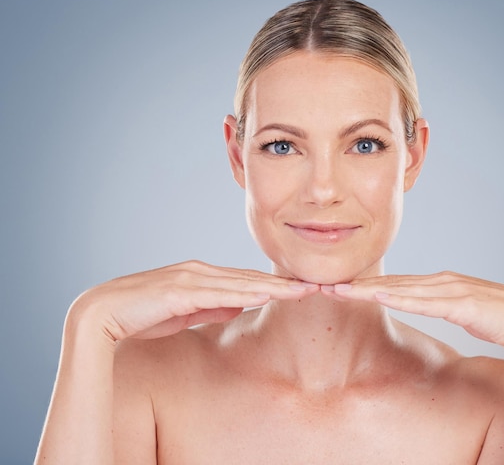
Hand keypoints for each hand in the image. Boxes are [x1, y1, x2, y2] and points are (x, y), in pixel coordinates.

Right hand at [69, 260, 314, 342]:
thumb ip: (210, 306)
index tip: (302, 289)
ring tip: (303, 290)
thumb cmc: (140, 315)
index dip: (275, 285)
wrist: (100, 315)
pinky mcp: (178, 291)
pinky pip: (218, 293)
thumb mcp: (184, 313)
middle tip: (317, 284)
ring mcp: (188, 279)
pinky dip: (244, 293)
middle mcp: (198, 272)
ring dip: (272, 287)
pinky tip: (266, 295)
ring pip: (240, 283)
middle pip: (249, 278)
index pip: (245, 281)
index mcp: (200, 276)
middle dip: (284, 282)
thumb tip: (239, 304)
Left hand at [324, 271, 503, 353]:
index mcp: (441, 284)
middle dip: (357, 285)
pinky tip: (376, 296)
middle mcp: (442, 281)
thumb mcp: (465, 313)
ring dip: (368, 290)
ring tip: (338, 290)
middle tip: (324, 284)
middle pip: (391, 283)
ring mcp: (451, 290)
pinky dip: (399, 299)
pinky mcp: (462, 305)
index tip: (340, 289)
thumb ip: (445, 306)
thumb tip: (428, 307)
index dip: (366, 286)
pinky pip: (424, 302)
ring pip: (401, 290)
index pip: (397, 285)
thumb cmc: (503, 320)